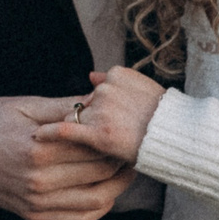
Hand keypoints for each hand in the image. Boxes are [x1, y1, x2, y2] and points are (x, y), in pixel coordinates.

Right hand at [0, 95, 141, 219]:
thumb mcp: (23, 105)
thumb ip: (63, 106)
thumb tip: (99, 100)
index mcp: (39, 147)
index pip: (94, 146)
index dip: (116, 137)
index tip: (129, 127)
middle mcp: (39, 179)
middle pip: (99, 172)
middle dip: (122, 159)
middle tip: (135, 146)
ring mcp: (36, 201)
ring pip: (95, 200)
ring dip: (118, 186)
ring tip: (127, 169)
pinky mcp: (32, 214)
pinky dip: (99, 209)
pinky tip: (107, 193)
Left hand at [38, 66, 167, 164]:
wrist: (181, 136)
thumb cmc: (166, 115)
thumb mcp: (143, 87)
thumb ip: (113, 79)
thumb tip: (90, 76)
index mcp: (117, 75)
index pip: (95, 91)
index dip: (99, 109)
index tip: (110, 121)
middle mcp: (106, 89)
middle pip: (83, 106)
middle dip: (88, 121)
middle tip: (104, 136)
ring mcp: (101, 111)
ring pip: (75, 119)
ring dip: (76, 131)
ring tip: (81, 144)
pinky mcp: (99, 133)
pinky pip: (66, 130)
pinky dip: (49, 133)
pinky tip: (37, 137)